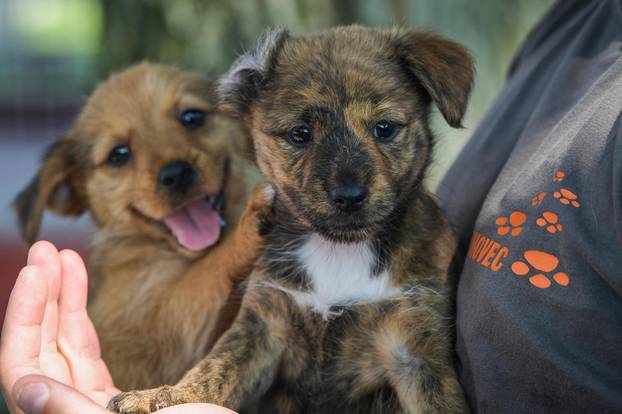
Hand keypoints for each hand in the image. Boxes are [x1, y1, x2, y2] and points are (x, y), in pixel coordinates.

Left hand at [0, 241, 235, 413]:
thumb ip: (72, 409)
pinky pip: (85, 348)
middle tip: (45, 249)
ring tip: (62, 255)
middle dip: (42, 294)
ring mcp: (89, 403)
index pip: (24, 365)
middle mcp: (69, 411)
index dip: (25, 316)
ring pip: (63, 342)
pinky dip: (81, 313)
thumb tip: (26, 387)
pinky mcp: (111, 396)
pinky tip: (77, 284)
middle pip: (41, 347)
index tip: (38, 272)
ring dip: (60, 295)